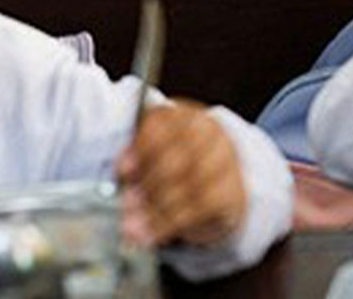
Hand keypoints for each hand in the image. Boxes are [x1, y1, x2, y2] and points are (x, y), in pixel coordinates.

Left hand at [118, 102, 245, 246]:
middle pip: (179, 157)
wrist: (218, 185)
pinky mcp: (231, 191)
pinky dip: (172, 224)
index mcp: (182, 115)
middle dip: (148, 184)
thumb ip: (136, 160)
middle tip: (126, 204)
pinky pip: (201, 208)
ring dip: (157, 211)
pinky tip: (153, 235)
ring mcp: (225, 160)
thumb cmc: (176, 166)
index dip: (141, 147)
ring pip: (190, 186)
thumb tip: (121, 173)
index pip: (163, 123)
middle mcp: (208, 131)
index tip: (122, 171)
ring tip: (132, 228)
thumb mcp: (153, 155)